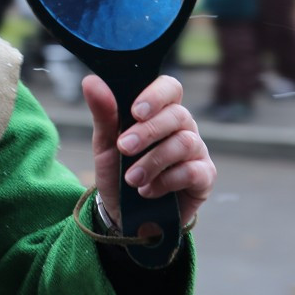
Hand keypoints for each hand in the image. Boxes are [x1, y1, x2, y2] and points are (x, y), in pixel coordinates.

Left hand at [84, 74, 215, 228]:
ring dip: (153, 161)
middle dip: (148, 132)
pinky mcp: (204, 177)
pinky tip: (148, 190)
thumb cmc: (117, 171)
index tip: (135, 111)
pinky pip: (194, 171)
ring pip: (184, 143)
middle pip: (178, 114)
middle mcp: (182, 127)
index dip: (156, 95)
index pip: (168, 88)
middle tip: (124, 148)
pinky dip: (167, 181)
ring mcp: (196, 151)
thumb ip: (103, 113)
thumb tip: (90, 81)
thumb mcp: (105, 143)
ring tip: (131, 178)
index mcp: (159, 111)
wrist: (123, 213)